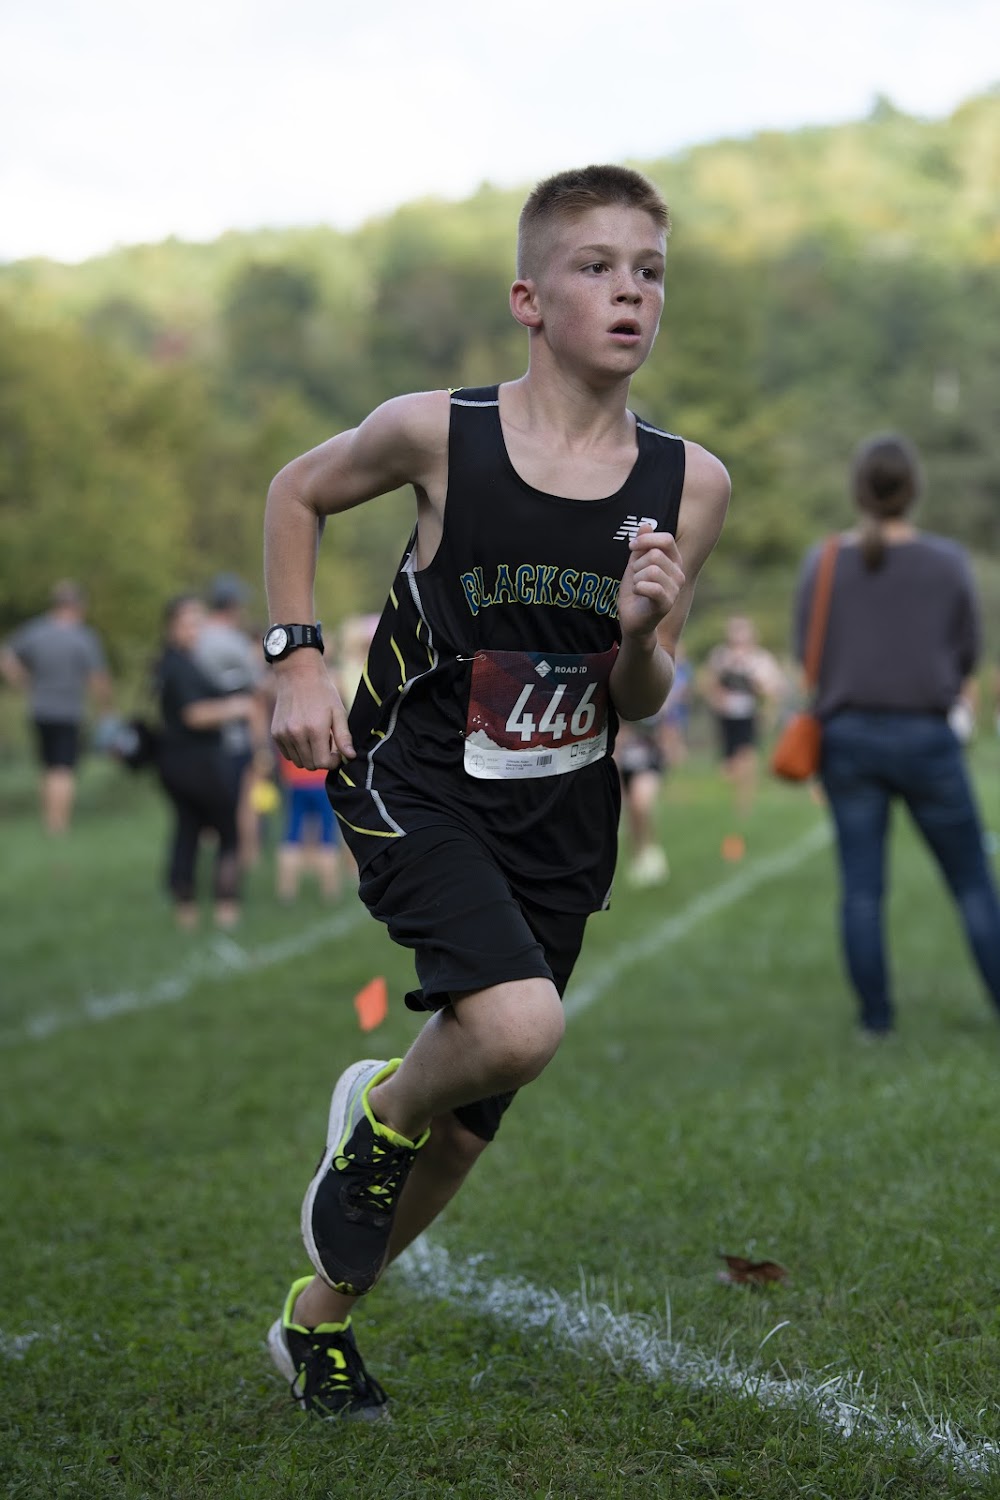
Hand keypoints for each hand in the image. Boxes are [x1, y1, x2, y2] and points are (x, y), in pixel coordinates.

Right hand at [270, 652, 353, 768]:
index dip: (333, 762)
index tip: (337, 753)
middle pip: (311, 765)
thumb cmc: (323, 693)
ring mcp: (283, 734)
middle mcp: (296, 734)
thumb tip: (351, 757)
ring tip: (316, 738)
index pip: (323, 763)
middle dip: (322, 759)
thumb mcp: (338, 712)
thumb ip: (344, 737)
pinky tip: (304, 736)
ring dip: (309, 756)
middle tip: (327, 744)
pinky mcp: (275, 733)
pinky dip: (297, 751)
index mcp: (315, 729)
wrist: (298, 676)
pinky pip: (288, 754)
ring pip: (298, 762)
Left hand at [618, 526, 684, 639]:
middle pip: (655, 555)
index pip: (666, 539)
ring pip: (651, 570)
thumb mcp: (635, 564)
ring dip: (636, 578)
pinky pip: (651, 586)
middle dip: (637, 565)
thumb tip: (646, 524)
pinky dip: (637, 587)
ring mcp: (675, 590)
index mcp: (674, 562)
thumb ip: (641, 546)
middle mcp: (679, 574)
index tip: (631, 547)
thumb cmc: (636, 591)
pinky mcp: (666, 604)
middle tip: (635, 577)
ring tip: (637, 586)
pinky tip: (638, 593)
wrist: (633, 619)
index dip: (646, 540)